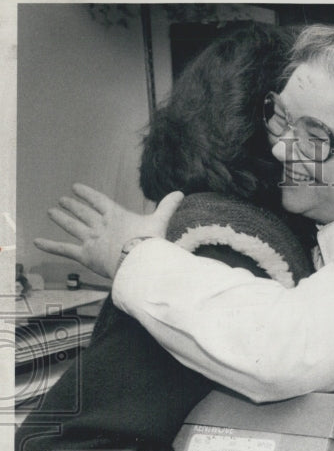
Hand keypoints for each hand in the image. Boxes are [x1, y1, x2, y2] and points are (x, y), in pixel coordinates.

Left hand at [34, 184, 183, 278]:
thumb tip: (181, 192)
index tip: (76, 188)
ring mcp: (91, 239)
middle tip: (62, 200)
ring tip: (52, 211)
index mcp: (116, 215)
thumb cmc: (151, 243)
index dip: (87, 194)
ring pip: (72, 226)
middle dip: (72, 206)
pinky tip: (36, 242)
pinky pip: (64, 249)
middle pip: (83, 212)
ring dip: (61, 218)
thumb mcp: (160, 222)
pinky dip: (50, 246)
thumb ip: (167, 207)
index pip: (98, 200)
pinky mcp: (84, 254)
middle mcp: (100, 224)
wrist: (140, 262)